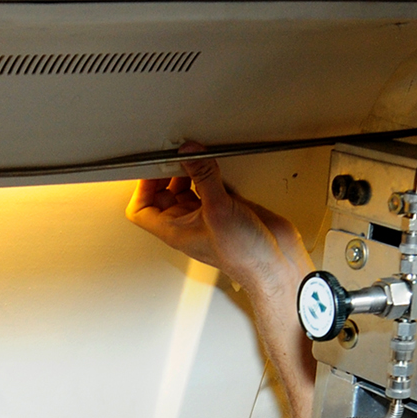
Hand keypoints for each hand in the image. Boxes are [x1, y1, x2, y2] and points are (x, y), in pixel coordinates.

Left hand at [127, 154, 311, 293]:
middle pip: (163, 194)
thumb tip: (190, 154)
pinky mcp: (228, 207)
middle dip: (166, 173)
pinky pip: (211, 185)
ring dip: (189, 170)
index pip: (141, 210)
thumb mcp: (218, 209)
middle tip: (175, 156)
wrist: (275, 264)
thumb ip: (203, 177)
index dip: (141, 189)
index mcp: (175, 231)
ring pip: (187, 187)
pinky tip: (216, 162)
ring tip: (194, 155)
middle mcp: (188, 223)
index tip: (152, 168)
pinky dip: (211, 172)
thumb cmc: (244, 256)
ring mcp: (208, 215)